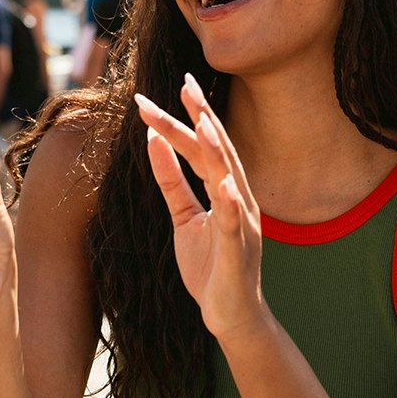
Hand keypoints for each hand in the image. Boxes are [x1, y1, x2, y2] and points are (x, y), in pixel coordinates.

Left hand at [137, 77, 269, 340]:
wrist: (229, 314)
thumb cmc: (210, 265)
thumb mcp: (182, 217)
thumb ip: (170, 182)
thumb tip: (153, 142)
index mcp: (225, 190)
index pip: (205, 146)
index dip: (191, 116)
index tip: (178, 83)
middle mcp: (239, 200)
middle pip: (218, 152)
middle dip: (202, 117)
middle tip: (186, 84)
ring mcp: (243, 223)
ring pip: (230, 179)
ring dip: (218, 150)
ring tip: (204, 120)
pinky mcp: (239, 250)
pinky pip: (234, 223)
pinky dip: (231, 202)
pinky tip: (225, 184)